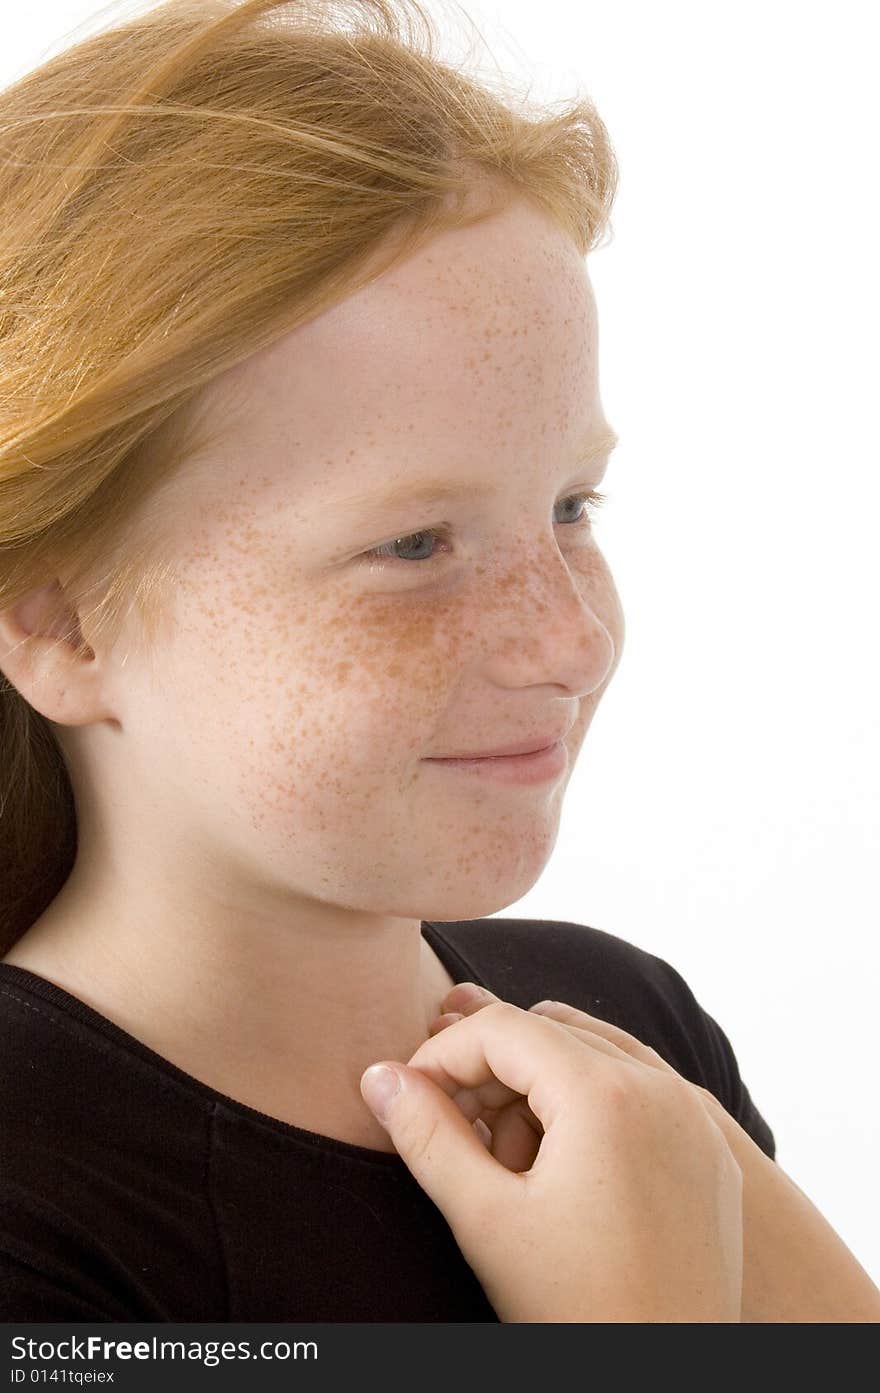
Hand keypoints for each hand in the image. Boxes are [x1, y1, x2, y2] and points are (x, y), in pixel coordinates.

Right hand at [360, 981, 743, 1321]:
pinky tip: (559, 1163)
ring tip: (505, 1155)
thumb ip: (426, 1136)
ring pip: (595, 1053)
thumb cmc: (579, 1314)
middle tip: (452, 1131)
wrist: (667, 1385)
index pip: (504, 1028)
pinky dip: (590, 1102)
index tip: (408, 1098)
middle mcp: (662, 1088)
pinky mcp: (710, 1150)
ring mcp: (693, 1117)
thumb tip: (379, 1076)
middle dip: (490, 1071)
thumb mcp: (486, 1221)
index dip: (442, 1055)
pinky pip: (640, 1089)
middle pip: (550, 1032)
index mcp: (607, 1094)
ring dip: (538, 1084)